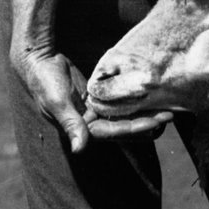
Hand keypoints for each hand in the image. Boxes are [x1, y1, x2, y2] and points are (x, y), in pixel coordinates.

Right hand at [13, 48, 169, 151]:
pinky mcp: (99, 98)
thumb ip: (71, 124)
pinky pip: (121, 103)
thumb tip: (80, 149)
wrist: (37, 59)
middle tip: (171, 114)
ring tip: (169, 107)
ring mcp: (95, 111)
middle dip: (148, 123)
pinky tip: (152, 96)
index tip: (158, 121)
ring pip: (126, 116)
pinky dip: (135, 102)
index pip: (115, 132)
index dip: (137, 127)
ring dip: (145, 113)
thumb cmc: (44, 80)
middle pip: (125, 128)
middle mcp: (90, 123)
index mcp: (81, 128)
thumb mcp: (57, 101)